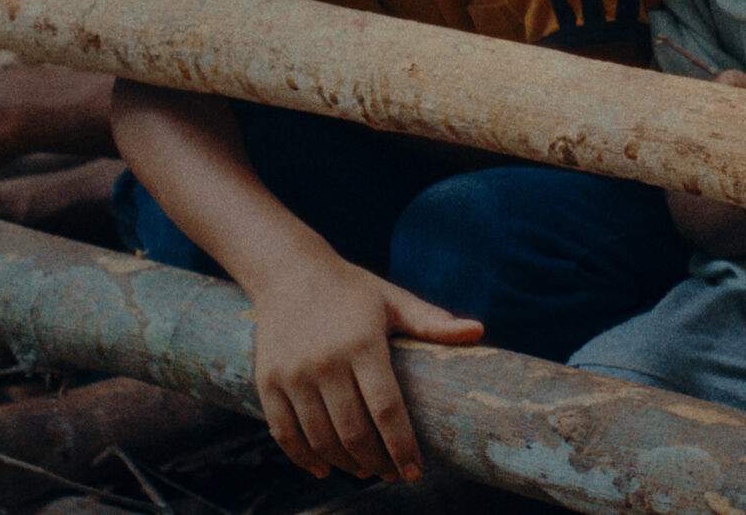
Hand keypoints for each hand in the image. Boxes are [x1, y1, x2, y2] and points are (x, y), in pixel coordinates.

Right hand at [248, 255, 481, 482]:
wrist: (289, 271)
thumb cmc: (351, 290)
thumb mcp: (393, 301)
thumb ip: (432, 322)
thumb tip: (478, 331)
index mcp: (362, 344)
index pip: (387, 409)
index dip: (402, 447)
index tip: (415, 472)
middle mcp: (325, 362)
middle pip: (354, 432)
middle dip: (377, 462)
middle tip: (392, 474)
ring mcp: (293, 374)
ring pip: (321, 439)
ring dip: (346, 464)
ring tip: (365, 470)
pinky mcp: (267, 381)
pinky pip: (284, 432)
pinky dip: (304, 458)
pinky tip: (324, 468)